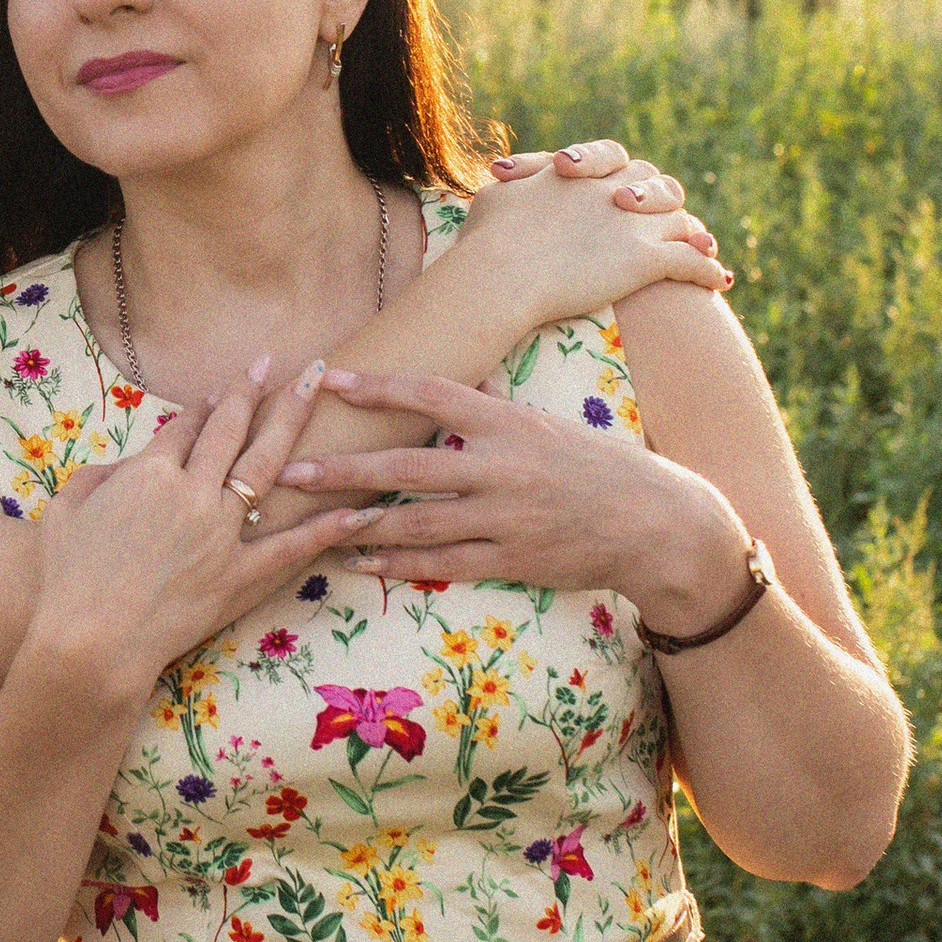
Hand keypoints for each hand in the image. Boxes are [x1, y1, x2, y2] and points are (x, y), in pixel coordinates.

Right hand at [28, 361, 379, 704]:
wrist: (90, 642)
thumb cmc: (67, 579)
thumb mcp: (63, 511)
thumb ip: (93, 477)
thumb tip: (120, 466)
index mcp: (148, 473)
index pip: (185, 426)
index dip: (206, 406)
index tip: (224, 389)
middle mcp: (192, 492)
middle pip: (232, 430)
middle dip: (255, 391)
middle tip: (281, 363)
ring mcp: (221, 533)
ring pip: (266, 467)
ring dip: (293, 421)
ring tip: (318, 387)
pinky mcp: (241, 576)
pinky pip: (291, 546)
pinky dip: (327, 527)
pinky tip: (360, 508)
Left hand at [279, 370, 750, 623]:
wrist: (652, 522)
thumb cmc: (593, 464)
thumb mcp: (544, 422)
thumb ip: (494, 404)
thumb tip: (459, 379)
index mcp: (505, 422)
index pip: (429, 394)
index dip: (376, 386)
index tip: (328, 378)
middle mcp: (500, 467)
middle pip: (406, 466)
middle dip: (343, 469)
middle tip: (289, 470)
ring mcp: (504, 517)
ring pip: (415, 520)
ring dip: (357, 522)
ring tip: (309, 522)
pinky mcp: (510, 560)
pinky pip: (442, 563)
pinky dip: (397, 562)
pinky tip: (359, 560)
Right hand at [460, 136, 728, 332]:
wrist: (503, 271)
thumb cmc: (488, 237)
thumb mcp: (495, 197)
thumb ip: (515, 186)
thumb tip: (505, 180)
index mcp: (576, 171)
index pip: (613, 158)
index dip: (620, 173)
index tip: (617, 192)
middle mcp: (610, 189)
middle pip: (655, 183)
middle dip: (661, 201)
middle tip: (663, 219)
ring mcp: (632, 223)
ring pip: (680, 221)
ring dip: (694, 235)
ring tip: (706, 249)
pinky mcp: (646, 259)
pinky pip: (690, 261)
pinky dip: (707, 270)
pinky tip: (718, 280)